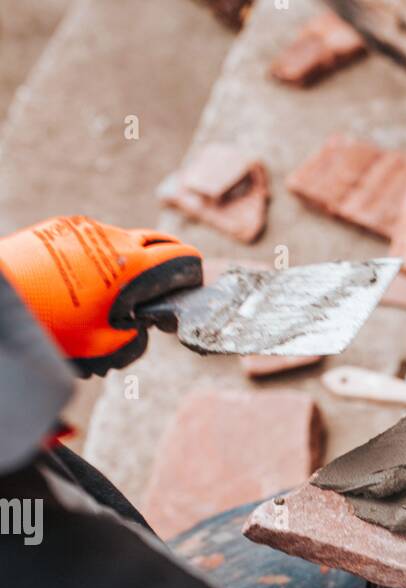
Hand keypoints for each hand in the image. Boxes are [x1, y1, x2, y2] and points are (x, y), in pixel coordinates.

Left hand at [0, 216, 201, 377]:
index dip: (191, 278)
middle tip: (153, 296)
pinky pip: (91, 243)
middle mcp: (115, 238)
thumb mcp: (103, 346)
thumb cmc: (52, 326)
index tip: (188, 293)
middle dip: (161, 270)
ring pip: (121, 245)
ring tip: (102, 300)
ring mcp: (86, 228)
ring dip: (123, 269)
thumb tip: (137, 325)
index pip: (184, 259)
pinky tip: (77, 287)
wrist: (2, 299)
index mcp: (134, 265)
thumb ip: (132, 336)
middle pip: (156, 245)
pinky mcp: (62, 226)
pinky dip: (94, 263)